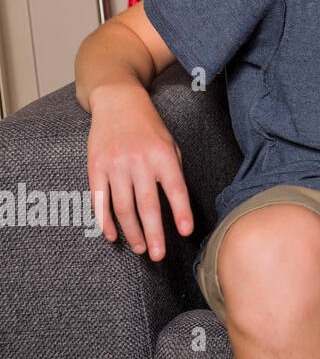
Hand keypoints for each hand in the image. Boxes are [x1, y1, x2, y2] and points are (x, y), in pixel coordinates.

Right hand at [85, 83, 193, 259]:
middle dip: (153, 233)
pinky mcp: (95, 167)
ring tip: (140, 248)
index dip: (181, 212)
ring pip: (122, 207)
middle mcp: (139, 161)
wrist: (118, 103)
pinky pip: (100, 200)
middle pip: (146, 205)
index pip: (175, 189)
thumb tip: (177, 207)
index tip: (185, 233)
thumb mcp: (170, 145)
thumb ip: (173, 173)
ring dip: (131, 232)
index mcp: (163, 155)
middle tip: (158, 255)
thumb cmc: (150, 129)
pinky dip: (106, 221)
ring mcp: (115, 164)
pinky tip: (113, 236)